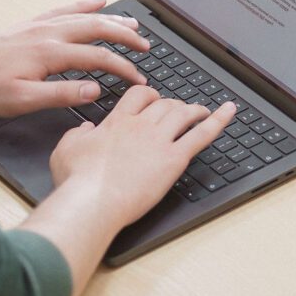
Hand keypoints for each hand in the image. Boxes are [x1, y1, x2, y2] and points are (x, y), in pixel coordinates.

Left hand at [0, 0, 150, 116]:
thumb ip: (61, 94)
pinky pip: (65, 8)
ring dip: (112, 18)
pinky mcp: (32, 23)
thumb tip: (94, 89)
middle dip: (126, 36)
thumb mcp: (22, 100)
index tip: (139, 78)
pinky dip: (85, 4)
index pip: (98, 57)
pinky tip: (97, 0)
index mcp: (51, 53)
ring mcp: (41, 25)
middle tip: (146, 45)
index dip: (123, 67)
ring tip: (133, 23)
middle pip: (98, 29)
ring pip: (85, 16)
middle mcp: (50, 33)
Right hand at [49, 85, 237, 229]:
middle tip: (178, 111)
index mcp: (116, 123)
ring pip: (183, 113)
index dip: (149, 95)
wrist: (92, 200)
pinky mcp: (174, 159)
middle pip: (164, 103)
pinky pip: (202, 134)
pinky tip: (230, 112)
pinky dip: (219, 120)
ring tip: (202, 111)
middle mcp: (140, 126)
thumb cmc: (77, 181)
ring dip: (195, 109)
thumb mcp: (64, 150)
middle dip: (172, 104)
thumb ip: (76, 135)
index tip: (152, 99)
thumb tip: (86, 128)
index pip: (138, 97)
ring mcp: (159, 140)